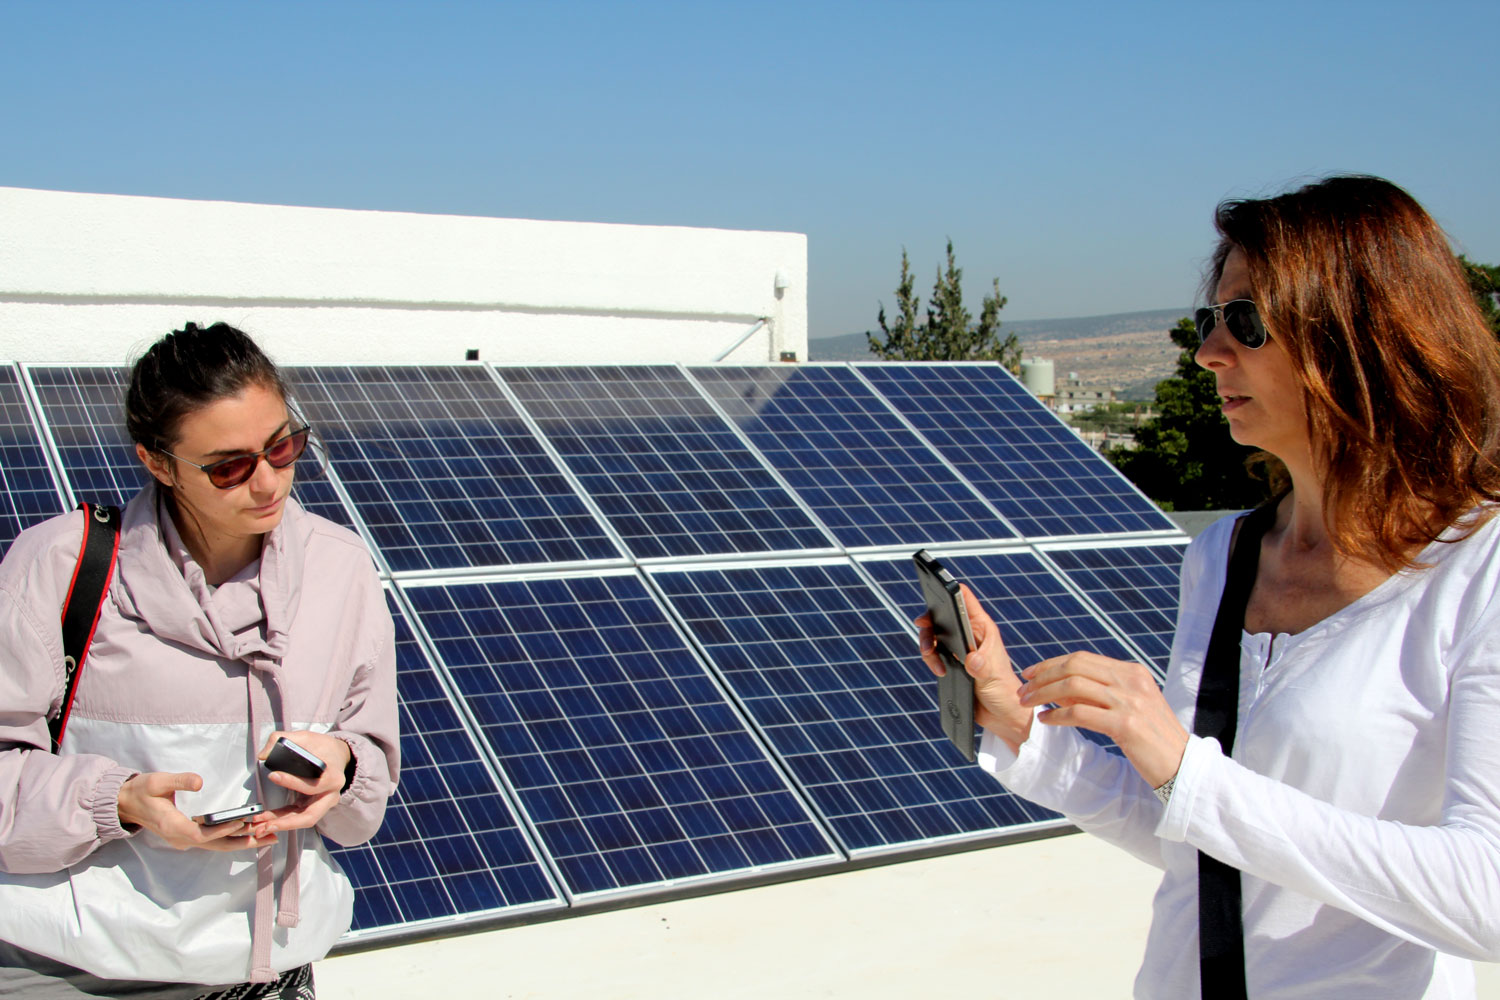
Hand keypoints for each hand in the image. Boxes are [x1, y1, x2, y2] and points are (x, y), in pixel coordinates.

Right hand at [117, 771, 275, 851]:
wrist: (126, 802)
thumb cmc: (142, 790)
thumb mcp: (157, 781)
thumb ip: (178, 781)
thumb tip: (199, 782)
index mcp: (172, 826)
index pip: (202, 834)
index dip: (222, 831)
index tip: (242, 824)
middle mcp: (180, 838)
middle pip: (216, 845)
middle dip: (243, 843)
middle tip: (269, 837)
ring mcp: (184, 839)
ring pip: (216, 845)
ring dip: (241, 843)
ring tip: (267, 838)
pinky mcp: (188, 836)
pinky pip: (213, 841)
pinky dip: (232, 839)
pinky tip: (249, 835)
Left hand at [251, 731, 352, 835]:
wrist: (338, 755)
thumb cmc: (324, 748)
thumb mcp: (306, 737)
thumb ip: (283, 740)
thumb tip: (263, 754)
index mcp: (333, 777)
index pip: (314, 786)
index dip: (293, 782)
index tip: (273, 775)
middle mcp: (330, 795)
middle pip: (310, 816)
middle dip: (286, 822)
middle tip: (266, 823)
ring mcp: (322, 803)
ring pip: (302, 820)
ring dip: (280, 825)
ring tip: (260, 826)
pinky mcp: (312, 806)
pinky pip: (297, 817)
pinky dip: (281, 820)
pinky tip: (265, 820)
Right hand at [916, 585, 1031, 752]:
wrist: (1002, 714)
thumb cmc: (1005, 691)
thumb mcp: (993, 677)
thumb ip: (981, 666)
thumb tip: (970, 659)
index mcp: (983, 628)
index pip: (965, 599)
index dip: (948, 591)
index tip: (933, 596)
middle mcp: (970, 634)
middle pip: (942, 616)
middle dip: (929, 625)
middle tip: (926, 638)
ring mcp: (959, 648)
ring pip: (935, 635)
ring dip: (928, 646)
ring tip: (935, 663)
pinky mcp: (952, 662)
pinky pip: (934, 654)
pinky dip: (931, 660)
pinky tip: (940, 671)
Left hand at [1016, 652, 1187, 787]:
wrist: (1183, 765)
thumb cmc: (1152, 739)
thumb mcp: (1130, 706)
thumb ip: (1100, 694)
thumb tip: (1059, 689)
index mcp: (1133, 672)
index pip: (1082, 658)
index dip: (1051, 664)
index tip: (1030, 673)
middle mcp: (1132, 681)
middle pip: (1074, 667)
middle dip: (1042, 676)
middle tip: (1023, 690)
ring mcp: (1130, 701)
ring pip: (1073, 687)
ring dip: (1044, 694)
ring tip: (1028, 704)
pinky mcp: (1126, 724)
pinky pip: (1080, 713)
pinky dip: (1057, 715)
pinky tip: (1045, 721)